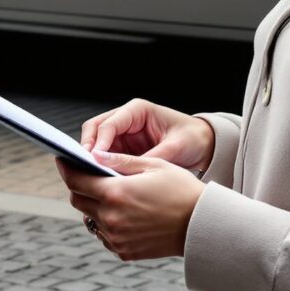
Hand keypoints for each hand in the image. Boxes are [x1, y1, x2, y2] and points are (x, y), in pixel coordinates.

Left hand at [59, 152, 206, 261]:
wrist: (202, 226)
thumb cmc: (182, 190)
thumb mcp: (153, 165)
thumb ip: (120, 159)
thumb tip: (94, 154)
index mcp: (115, 193)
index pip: (76, 180)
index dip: (66, 168)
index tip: (62, 159)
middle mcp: (111, 218)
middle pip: (77, 200)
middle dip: (78, 185)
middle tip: (86, 174)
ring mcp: (116, 237)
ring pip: (89, 218)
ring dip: (92, 205)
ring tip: (108, 194)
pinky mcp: (124, 251)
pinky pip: (103, 235)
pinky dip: (105, 222)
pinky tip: (121, 213)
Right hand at [81, 99, 214, 173]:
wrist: (203, 145)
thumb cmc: (191, 139)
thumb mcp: (174, 148)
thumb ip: (151, 157)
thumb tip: (128, 171)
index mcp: (137, 111)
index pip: (109, 124)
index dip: (99, 142)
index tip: (94, 159)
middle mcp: (126, 119)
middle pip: (95, 130)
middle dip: (88, 148)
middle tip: (85, 168)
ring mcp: (123, 134)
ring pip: (96, 143)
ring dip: (92, 158)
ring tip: (90, 176)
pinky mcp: (123, 148)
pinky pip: (105, 156)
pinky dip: (100, 166)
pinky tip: (100, 179)